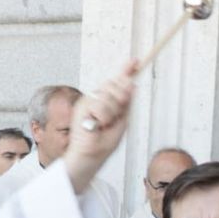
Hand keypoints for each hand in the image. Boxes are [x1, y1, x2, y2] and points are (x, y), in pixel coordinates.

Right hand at [65, 62, 138, 192]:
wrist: (90, 155)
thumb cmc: (104, 142)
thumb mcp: (122, 121)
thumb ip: (126, 103)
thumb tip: (132, 84)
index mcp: (107, 100)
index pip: (117, 81)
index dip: (126, 70)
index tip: (136, 61)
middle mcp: (97, 97)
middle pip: (115, 84)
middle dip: (121, 98)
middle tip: (116, 116)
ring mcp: (88, 101)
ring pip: (109, 94)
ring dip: (112, 112)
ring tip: (105, 125)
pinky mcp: (82, 106)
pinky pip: (100, 105)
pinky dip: (104, 117)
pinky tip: (98, 125)